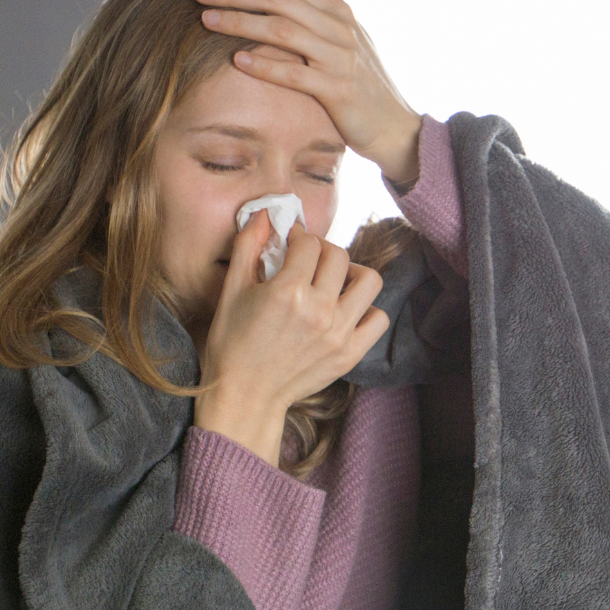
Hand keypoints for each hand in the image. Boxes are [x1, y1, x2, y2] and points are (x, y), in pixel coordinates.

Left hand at [192, 0, 422, 184]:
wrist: (396, 128)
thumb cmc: (363, 87)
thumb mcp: (346, 41)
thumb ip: (321, 12)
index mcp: (338, 10)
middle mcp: (341, 27)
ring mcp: (342, 57)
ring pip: (283, 30)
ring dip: (240, 22)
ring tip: (207, 20)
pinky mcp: (340, 90)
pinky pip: (296, 73)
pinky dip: (266, 65)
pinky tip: (238, 60)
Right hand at [195, 210, 389, 465]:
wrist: (245, 394)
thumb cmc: (232, 343)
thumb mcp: (231, 290)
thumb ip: (247, 247)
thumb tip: (266, 214)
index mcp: (288, 290)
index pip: (309, 243)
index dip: (299, 236)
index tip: (291, 243)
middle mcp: (319, 310)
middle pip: (339, 256)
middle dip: (323, 251)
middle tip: (310, 260)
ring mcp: (339, 333)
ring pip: (369, 281)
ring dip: (353, 274)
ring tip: (336, 281)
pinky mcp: (351, 354)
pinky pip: (378, 319)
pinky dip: (368, 310)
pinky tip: (346, 310)